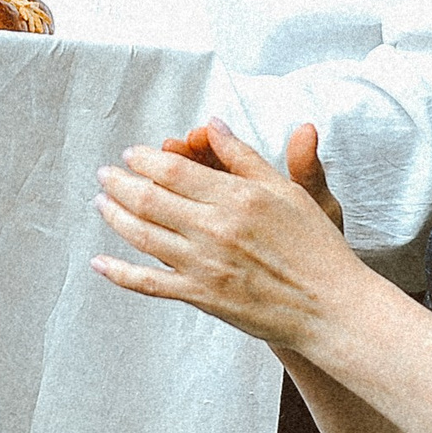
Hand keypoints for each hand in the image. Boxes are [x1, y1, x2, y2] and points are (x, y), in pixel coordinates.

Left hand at [92, 119, 356, 354]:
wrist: (331, 308)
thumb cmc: (316, 247)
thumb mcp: (288, 191)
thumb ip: (245, 157)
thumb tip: (214, 124)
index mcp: (237, 197)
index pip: (174, 170)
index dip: (145, 159)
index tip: (131, 154)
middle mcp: (215, 228)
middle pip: (149, 198)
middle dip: (119, 183)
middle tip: (104, 174)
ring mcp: (205, 265)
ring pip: (142, 235)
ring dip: (114, 216)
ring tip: (101, 203)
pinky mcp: (202, 297)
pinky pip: (150, 283)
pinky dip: (120, 273)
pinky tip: (100, 263)